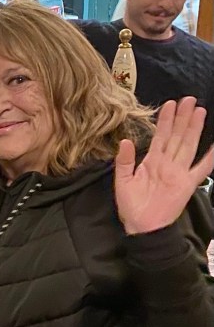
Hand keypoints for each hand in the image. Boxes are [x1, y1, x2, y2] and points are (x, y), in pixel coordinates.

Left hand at [115, 97, 213, 234]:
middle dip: (182, 117)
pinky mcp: (187, 184)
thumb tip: (125, 140)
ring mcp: (178, 172)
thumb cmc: (131, 206)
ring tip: (199, 111)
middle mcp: (167, 163)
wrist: (142, 227)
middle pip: (176, 136)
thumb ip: (124, 161)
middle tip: (189, 99)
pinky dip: (210, 157)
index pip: (160, 135)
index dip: (165, 120)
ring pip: (187, 145)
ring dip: (193, 128)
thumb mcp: (122, 181)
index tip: (170, 104)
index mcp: (151, 161)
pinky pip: (201, 169)